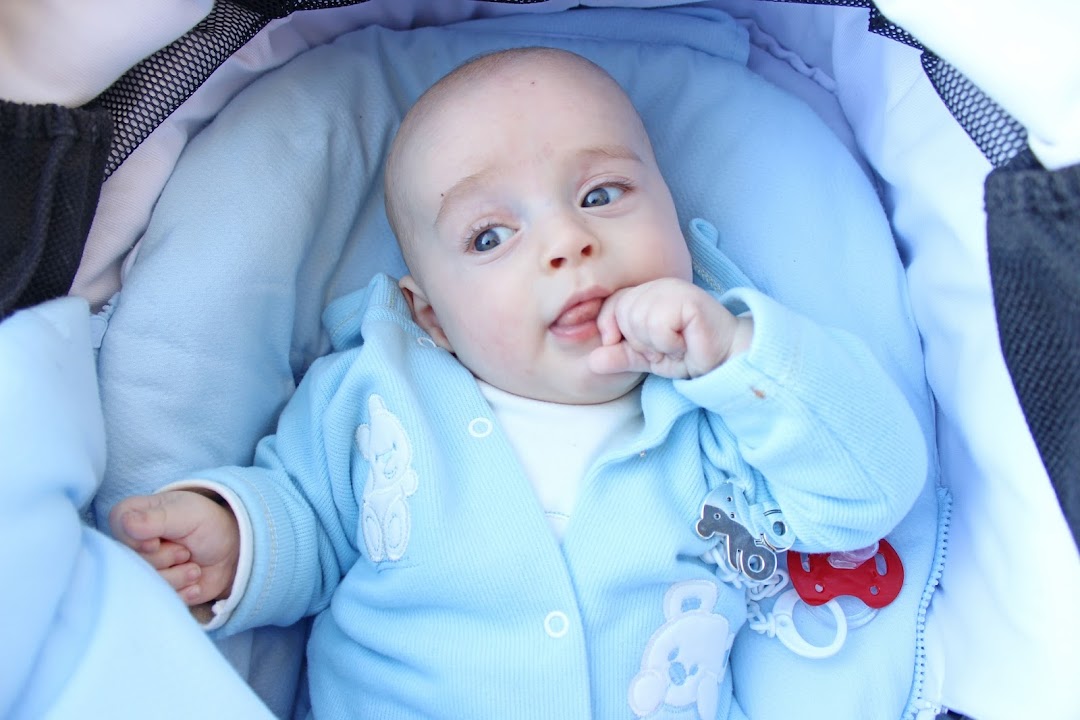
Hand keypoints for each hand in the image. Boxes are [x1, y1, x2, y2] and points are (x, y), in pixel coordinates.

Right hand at [109, 490, 239, 606]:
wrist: (231, 553)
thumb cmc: (206, 524)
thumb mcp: (187, 514)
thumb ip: (155, 519)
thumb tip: (125, 523)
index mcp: (132, 516)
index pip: (118, 526)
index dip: (139, 539)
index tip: (159, 540)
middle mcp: (129, 545)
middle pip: (131, 560)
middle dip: (167, 557)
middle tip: (185, 550)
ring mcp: (141, 570)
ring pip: (146, 583)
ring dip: (178, 576)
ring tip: (193, 565)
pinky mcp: (154, 592)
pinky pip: (161, 599)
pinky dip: (184, 592)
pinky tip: (194, 581)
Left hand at [588, 278, 752, 378]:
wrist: (723, 359)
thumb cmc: (687, 353)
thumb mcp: (646, 358)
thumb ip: (620, 356)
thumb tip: (592, 361)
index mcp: (644, 294)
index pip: (610, 305)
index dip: (612, 329)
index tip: (636, 347)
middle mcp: (656, 286)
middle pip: (622, 314)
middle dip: (641, 342)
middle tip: (666, 346)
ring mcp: (672, 289)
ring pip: (638, 320)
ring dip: (658, 344)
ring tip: (678, 344)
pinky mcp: (688, 298)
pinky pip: (658, 326)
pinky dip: (669, 343)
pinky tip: (686, 341)